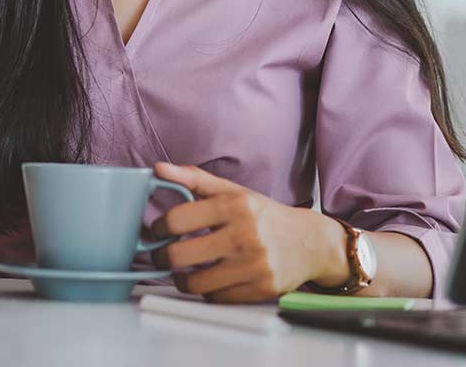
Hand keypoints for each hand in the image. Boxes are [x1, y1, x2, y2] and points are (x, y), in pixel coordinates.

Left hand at [149, 162, 337, 303]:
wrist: (310, 242)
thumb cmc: (264, 214)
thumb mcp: (232, 191)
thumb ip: (194, 179)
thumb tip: (158, 169)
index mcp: (234, 205)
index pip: (178, 218)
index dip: (158, 227)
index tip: (155, 231)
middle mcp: (244, 234)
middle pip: (182, 254)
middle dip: (162, 257)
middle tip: (160, 255)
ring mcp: (253, 265)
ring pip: (196, 282)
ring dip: (180, 279)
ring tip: (180, 271)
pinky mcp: (260, 290)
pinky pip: (217, 297)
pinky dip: (206, 291)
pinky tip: (208, 279)